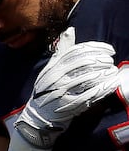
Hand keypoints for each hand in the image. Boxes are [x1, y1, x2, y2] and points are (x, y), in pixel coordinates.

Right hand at [9, 29, 120, 150]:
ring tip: (113, 72)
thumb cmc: (46, 92)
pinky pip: (89, 95)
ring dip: (104, 74)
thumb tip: (70, 30)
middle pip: (84, 64)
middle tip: (111, 61)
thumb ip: (61, 51)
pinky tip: (112, 84)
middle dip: (102, 61)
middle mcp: (55, 80)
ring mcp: (61, 93)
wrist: (36, 119)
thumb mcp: (49, 70)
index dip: (96, 49)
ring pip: (88, 78)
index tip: (109, 50)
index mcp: (52, 68)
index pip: (77, 52)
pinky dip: (103, 89)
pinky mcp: (68, 106)